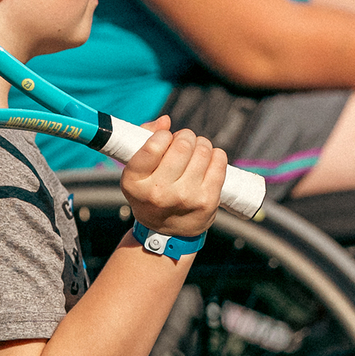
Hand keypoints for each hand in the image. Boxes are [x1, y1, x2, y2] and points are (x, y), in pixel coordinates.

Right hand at [119, 117, 225, 238]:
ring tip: (196, 151)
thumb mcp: (137, 171)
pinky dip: (216, 155)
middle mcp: (159, 192)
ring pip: (203, 150)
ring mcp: (185, 198)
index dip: (163, 135)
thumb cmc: (150, 192)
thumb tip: (166, 121)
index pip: (154, 145)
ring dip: (201, 144)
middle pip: (182, 145)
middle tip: (184, 142)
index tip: (165, 138)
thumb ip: (144, 138)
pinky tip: (209, 159)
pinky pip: (219, 162)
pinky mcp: (207, 201)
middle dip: (185, 137)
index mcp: (135, 182)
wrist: (166, 234)